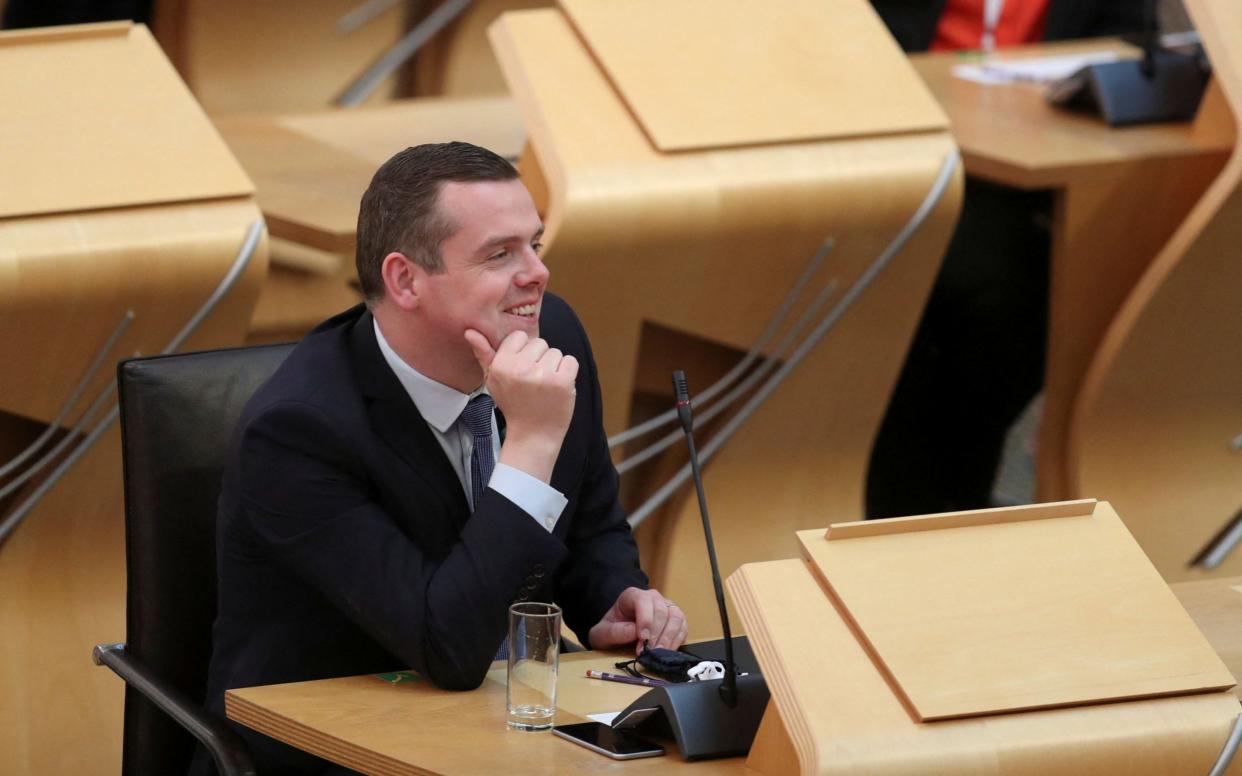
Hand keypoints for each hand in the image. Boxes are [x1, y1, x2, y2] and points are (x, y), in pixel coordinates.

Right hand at [464, 329, 578, 482]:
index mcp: (502, 365)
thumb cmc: (513, 405)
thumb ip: (484, 354)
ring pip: (556, 352)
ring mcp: (543, 375)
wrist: (533, 435)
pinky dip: (568, 372)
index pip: (519, 336)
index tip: (522, 369)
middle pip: (539, 343)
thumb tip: (470, 331)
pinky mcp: (562, 382)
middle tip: (534, 381)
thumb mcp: (493, 380)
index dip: (523, 352)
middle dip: (539, 359)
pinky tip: (558, 386)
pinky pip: (571, 361)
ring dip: (554, 366)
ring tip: (545, 386)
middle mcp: (521, 368)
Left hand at [588, 587, 687, 654]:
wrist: (619, 634)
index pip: (643, 601)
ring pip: (676, 617)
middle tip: (649, 652)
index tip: (642, 639)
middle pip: (662, 610)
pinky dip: (677, 641)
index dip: (645, 619)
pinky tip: (667, 652)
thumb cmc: (611, 631)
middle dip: (656, 633)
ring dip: (669, 637)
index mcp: (633, 595)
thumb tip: (634, 632)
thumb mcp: (602, 633)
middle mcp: (653, 597)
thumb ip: (614, 632)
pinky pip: (683, 627)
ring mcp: (667, 607)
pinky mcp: (676, 620)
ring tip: (658, 654)